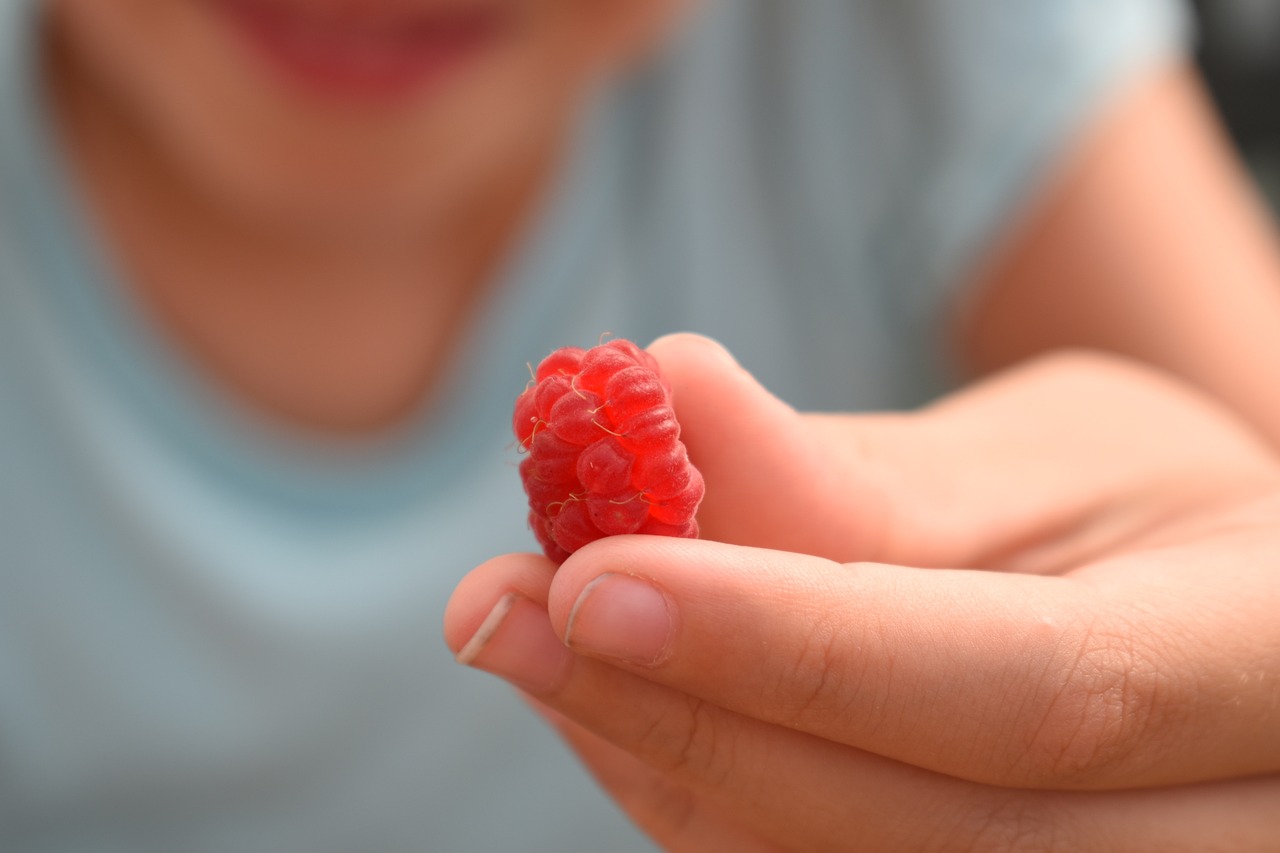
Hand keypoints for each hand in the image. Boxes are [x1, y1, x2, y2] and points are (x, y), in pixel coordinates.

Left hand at [444, 335, 1279, 850]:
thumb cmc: (1149, 515)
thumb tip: (661, 392)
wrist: (1208, 624)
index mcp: (1267, 661)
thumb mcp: (1057, 453)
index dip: (797, 644)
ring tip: (532, 631)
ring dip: (658, 756)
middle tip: (499, 610)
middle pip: (928, 831)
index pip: (1034, 692)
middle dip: (684, 720)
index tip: (588, 571)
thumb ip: (872, 474)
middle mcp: (1218, 826)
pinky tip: (606, 694)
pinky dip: (692, 794)